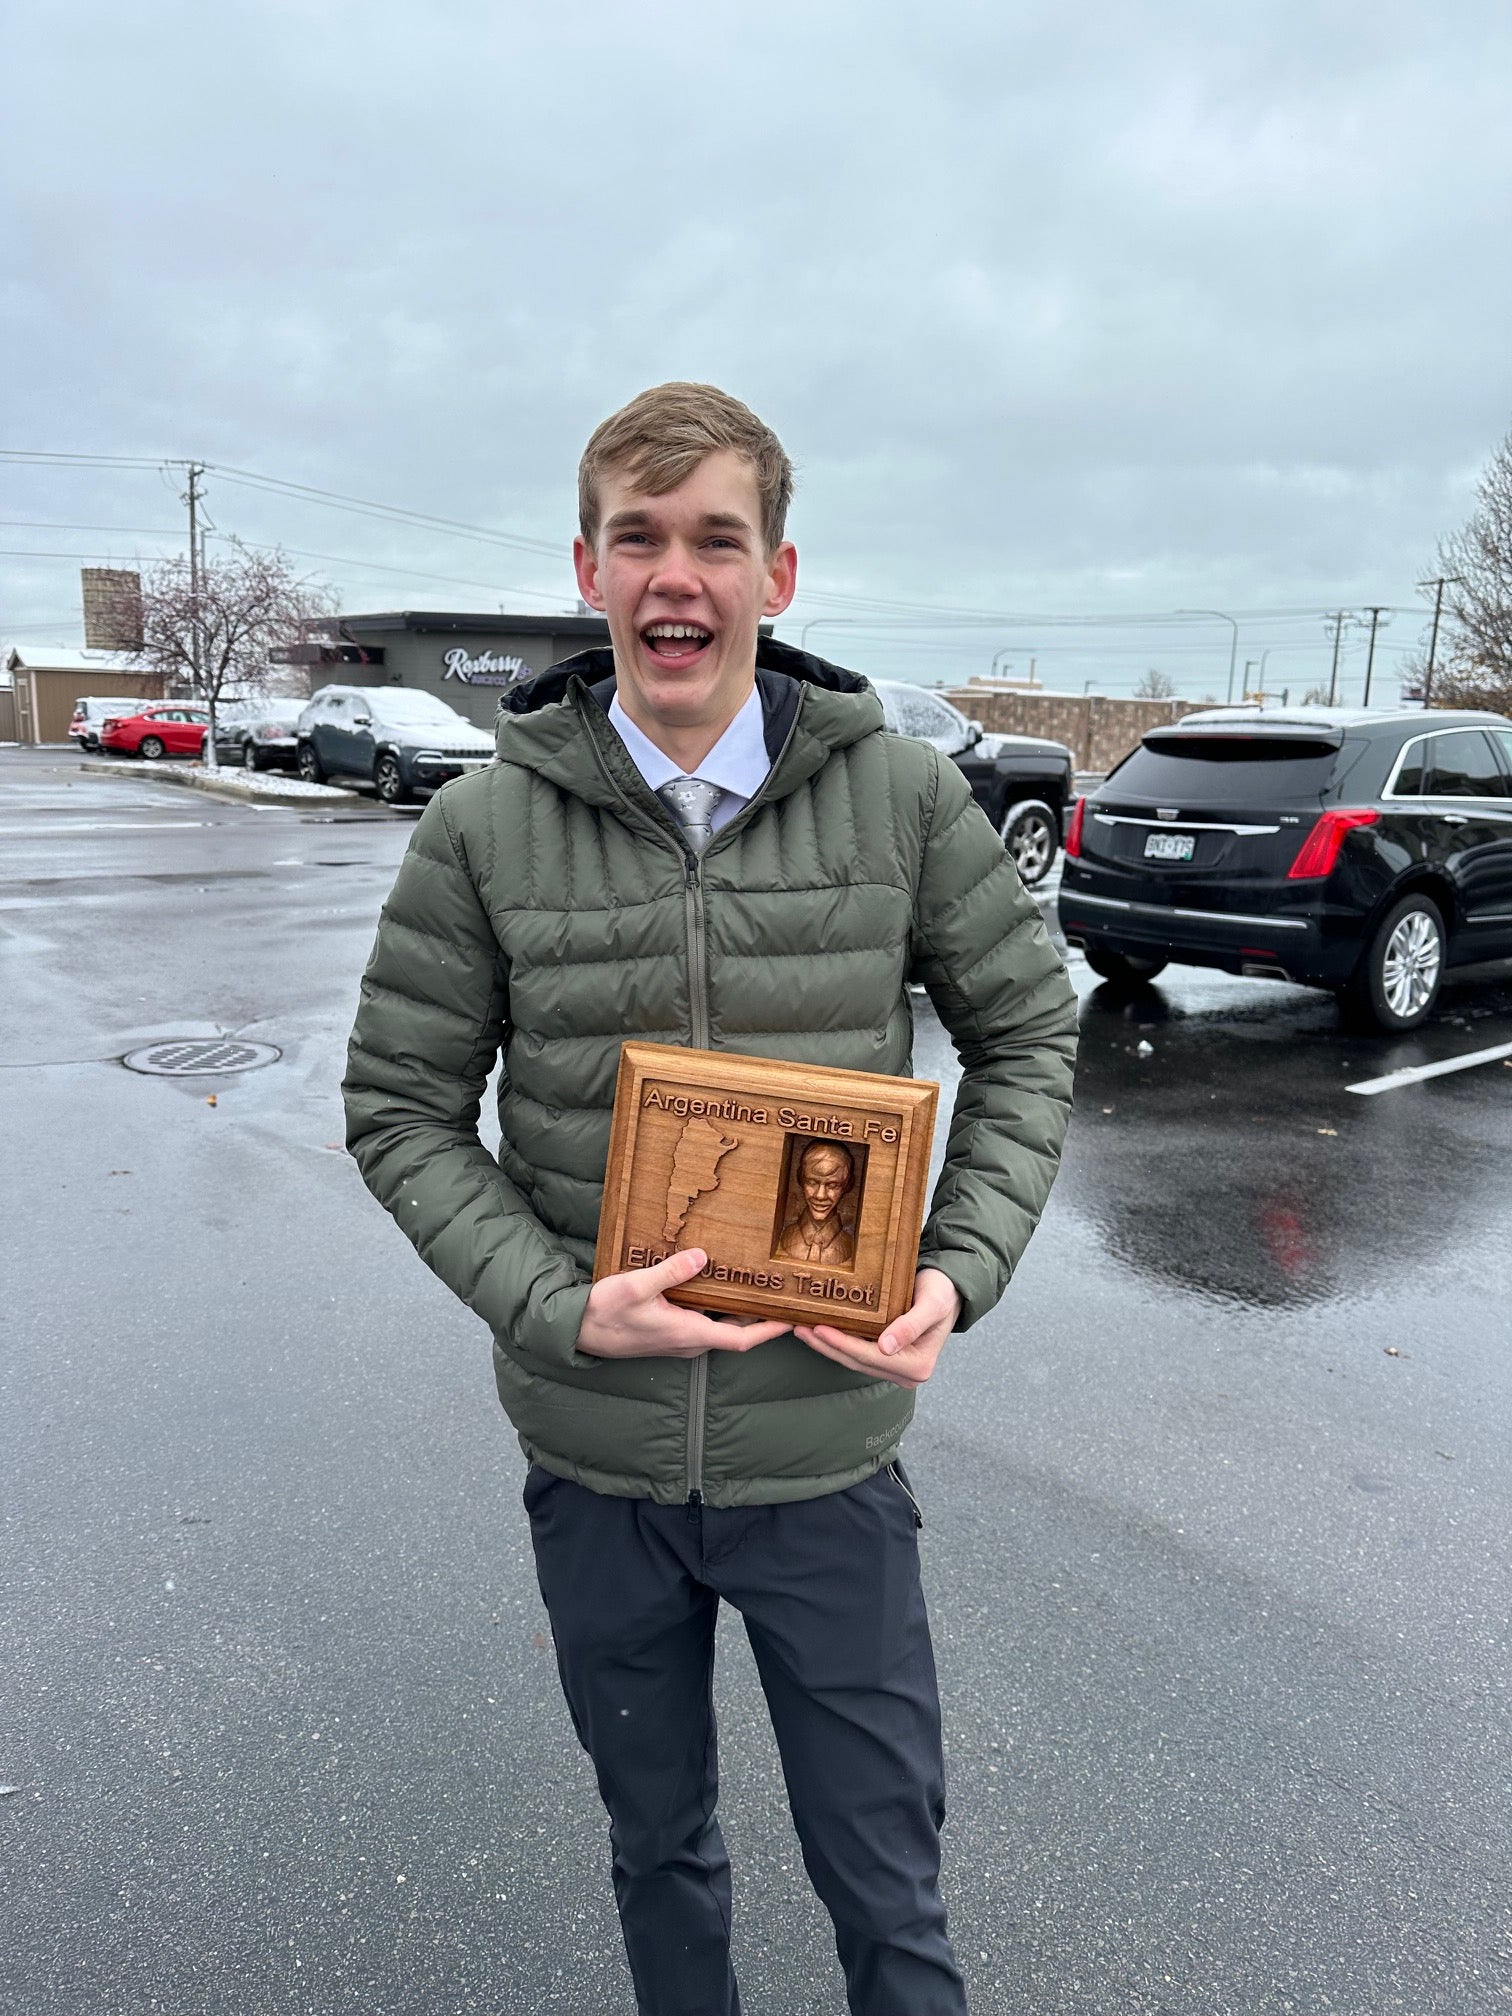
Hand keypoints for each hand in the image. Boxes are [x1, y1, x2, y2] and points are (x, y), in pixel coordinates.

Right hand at [578, 1248, 790, 1360]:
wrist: (579, 1331)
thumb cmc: (606, 1312)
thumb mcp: (637, 1286)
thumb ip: (671, 1272)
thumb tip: (702, 1257)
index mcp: (689, 1333)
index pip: (742, 1338)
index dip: (771, 1330)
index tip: (795, 1320)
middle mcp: (690, 1341)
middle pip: (738, 1331)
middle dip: (763, 1317)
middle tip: (785, 1295)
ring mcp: (681, 1338)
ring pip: (721, 1326)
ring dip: (742, 1311)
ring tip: (762, 1287)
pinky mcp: (671, 1331)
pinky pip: (705, 1321)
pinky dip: (720, 1307)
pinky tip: (720, 1286)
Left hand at [792, 1267, 960, 1389]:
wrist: (950, 1289)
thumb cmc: (942, 1292)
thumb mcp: (931, 1304)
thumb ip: (911, 1325)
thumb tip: (886, 1347)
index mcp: (918, 1366)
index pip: (871, 1357)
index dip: (842, 1344)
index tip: (819, 1329)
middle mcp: (906, 1374)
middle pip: (857, 1361)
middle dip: (827, 1346)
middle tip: (799, 1327)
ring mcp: (896, 1368)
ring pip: (854, 1360)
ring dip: (827, 1346)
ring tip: (802, 1328)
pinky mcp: (888, 1359)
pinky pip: (858, 1353)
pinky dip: (838, 1342)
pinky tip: (820, 1330)